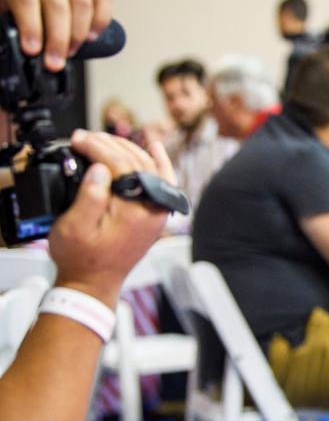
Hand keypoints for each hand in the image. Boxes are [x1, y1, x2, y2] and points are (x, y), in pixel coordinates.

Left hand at [0, 0, 112, 70]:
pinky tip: (92, 37)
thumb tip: (13, 54)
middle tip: (54, 63)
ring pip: (82, 4)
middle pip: (58, 5)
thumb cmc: (11, 9)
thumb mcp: (2, 17)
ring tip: (70, 52)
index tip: (32, 51)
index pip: (26, 0)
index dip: (31, 27)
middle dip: (58, 39)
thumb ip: (7, 31)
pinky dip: (101, 20)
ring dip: (78, 33)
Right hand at [48, 131, 175, 307]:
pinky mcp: (155, 212)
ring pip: (150, 166)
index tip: (78, 139)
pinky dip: (159, 161)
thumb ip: (88, 197)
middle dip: (109, 144)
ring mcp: (158, 210)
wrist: (94, 283)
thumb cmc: (81, 258)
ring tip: (103, 140)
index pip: (120, 164)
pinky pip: (163, 180)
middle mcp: (153, 209)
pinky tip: (154, 146)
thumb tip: (100, 168)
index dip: (97, 147)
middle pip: (136, 161)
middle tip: (85, 137)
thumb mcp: (73, 229)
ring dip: (127, 149)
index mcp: (134, 211)